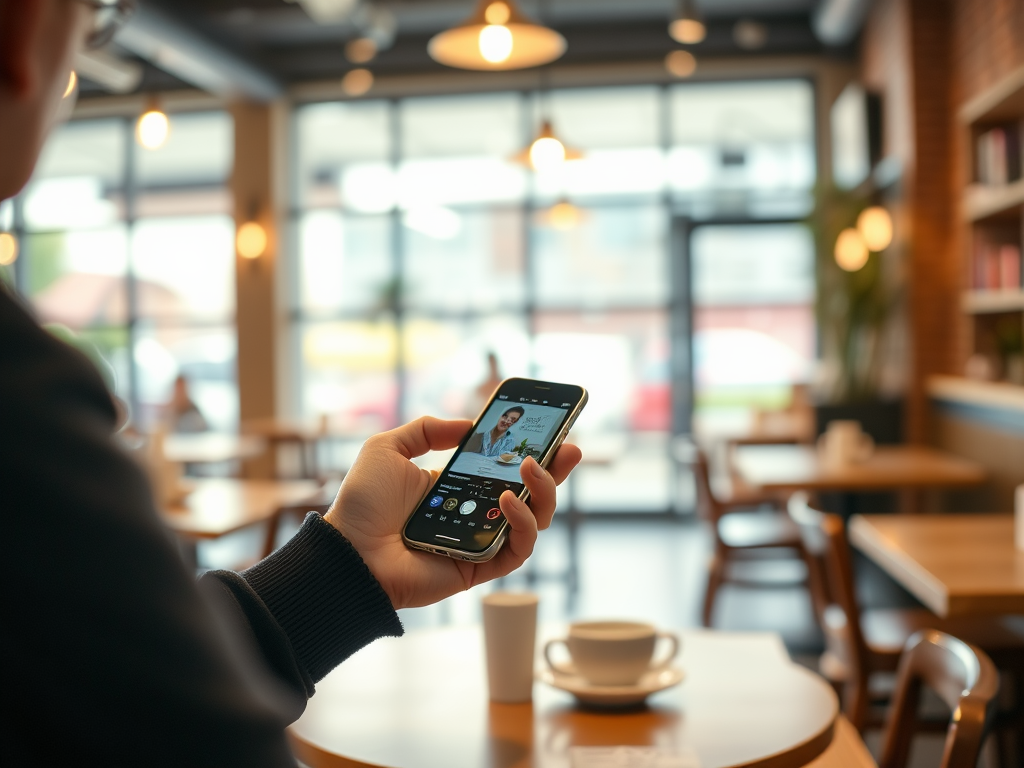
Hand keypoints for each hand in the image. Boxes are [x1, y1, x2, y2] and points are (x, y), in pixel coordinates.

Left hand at [324, 417, 581, 609]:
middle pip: (532, 494)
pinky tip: (507, 499)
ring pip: (536, 521)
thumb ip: (428, 429)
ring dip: (543, 492)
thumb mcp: (389, 448)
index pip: (505, 467)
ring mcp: (481, 541)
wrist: (349, 551)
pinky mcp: (481, 567)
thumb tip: (468, 425)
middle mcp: (475, 513)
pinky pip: (518, 549)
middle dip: (556, 471)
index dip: (533, 451)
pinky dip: (522, 523)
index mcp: (458, 486)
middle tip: (569, 448)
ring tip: (530, 468)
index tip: (552, 430)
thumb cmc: (363, 503)